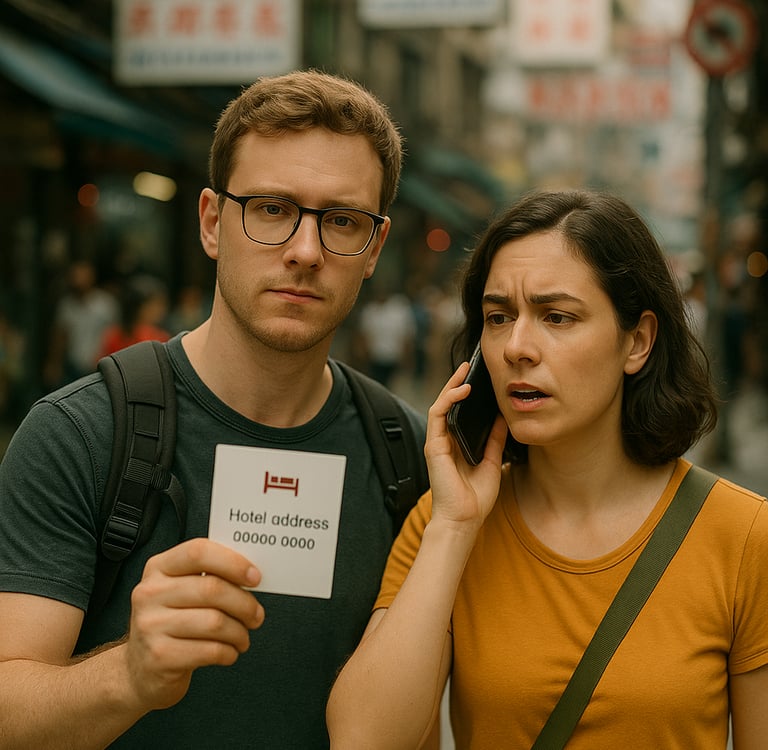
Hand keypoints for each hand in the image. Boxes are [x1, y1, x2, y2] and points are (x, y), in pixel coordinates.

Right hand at [124, 538, 264, 709]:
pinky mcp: (159, 657)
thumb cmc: (170, 623)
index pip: (198, 552)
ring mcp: (151, 626)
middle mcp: (150, 593)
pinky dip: (229, 652)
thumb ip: (208, 576)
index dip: (233, 562)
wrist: (138, 670)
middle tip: (256, 615)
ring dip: (239, 632)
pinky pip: (210, 650)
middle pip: (212, 589)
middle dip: (245, 604)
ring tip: (242, 637)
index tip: (255, 576)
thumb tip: (251, 575)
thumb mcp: (180, 591)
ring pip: (215, 622)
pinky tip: (229, 652)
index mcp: (159, 568)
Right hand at [425, 362, 507, 529]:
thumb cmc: (475, 498)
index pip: (460, 412)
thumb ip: (494, 439)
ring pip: (441, 404)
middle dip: (458, 382)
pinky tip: (463, 390)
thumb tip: (502, 418)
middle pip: (449, 404)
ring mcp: (438, 441)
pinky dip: (448, 399)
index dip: (467, 393)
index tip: (480, 377)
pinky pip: (437, 414)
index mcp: (457, 444)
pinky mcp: (434, 445)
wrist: (464, 520)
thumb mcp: (491, 461)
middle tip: (471, 365)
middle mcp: (445, 440)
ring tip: (466, 370)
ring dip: (452, 385)